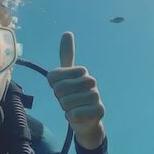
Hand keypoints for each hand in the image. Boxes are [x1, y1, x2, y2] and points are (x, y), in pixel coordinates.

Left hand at [47, 32, 105, 149]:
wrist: (86, 121)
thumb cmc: (73, 96)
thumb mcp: (65, 76)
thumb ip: (66, 56)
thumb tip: (67, 32)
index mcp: (81, 71)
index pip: (54, 77)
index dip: (54, 86)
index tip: (62, 89)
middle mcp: (91, 81)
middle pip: (59, 89)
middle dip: (60, 98)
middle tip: (68, 101)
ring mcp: (96, 95)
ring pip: (66, 102)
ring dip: (66, 109)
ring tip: (73, 109)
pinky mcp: (99, 110)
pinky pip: (75, 114)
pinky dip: (71, 117)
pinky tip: (77, 116)